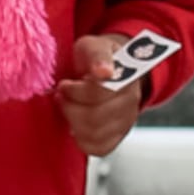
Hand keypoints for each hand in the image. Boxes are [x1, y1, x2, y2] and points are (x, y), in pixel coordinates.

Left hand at [57, 31, 147, 156]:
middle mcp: (131, 100)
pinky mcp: (119, 136)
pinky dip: (82, 139)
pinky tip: (76, 124)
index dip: (75, 92)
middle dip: (70, 108)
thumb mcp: (93, 45)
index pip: (99, 93)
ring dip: (73, 122)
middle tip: (62, 97)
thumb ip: (97, 55)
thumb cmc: (95, 57)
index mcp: (126, 76)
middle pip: (95, 118)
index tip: (64, 85)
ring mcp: (127, 120)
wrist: (107, 69)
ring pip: (95, 135)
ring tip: (69, 107)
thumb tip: (104, 72)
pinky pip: (98, 148)